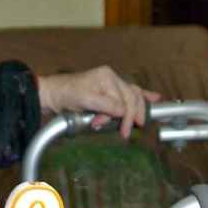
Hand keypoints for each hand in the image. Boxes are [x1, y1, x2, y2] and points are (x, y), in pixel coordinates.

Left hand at [36, 66, 160, 138]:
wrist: (52, 95)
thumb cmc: (66, 94)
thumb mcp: (86, 100)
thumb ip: (106, 106)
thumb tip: (123, 112)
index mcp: (107, 77)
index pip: (124, 99)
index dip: (124, 116)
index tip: (123, 131)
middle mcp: (111, 78)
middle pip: (132, 97)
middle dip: (131, 116)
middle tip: (127, 131)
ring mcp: (110, 84)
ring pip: (132, 96)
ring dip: (133, 111)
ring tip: (136, 123)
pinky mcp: (108, 92)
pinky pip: (129, 93)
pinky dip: (142, 96)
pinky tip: (155, 98)